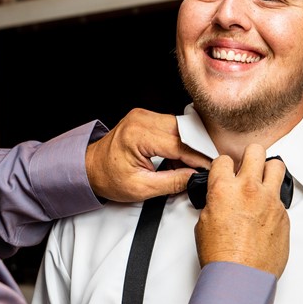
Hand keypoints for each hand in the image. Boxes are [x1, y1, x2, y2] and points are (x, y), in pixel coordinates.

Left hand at [85, 108, 210, 201]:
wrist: (90, 168)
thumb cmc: (109, 178)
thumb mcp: (141, 188)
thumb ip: (172, 182)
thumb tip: (195, 177)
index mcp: (137, 135)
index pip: (179, 145)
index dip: (198, 158)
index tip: (212, 168)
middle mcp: (140, 119)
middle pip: (182, 130)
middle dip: (197, 148)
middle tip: (207, 166)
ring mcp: (143, 115)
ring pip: (179, 126)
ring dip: (189, 143)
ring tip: (193, 163)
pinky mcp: (145, 117)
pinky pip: (171, 125)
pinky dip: (180, 139)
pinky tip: (180, 155)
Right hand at [194, 144, 289, 276]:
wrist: (241, 278)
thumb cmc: (221, 256)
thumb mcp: (204, 222)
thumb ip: (215, 202)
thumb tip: (219, 198)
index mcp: (224, 189)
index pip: (223, 159)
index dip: (223, 167)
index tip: (225, 173)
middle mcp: (249, 189)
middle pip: (255, 151)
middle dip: (250, 157)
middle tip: (248, 167)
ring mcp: (270, 200)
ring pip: (277, 166)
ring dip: (268, 171)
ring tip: (262, 182)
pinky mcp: (284, 214)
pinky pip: (281, 198)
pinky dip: (273, 202)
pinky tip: (265, 215)